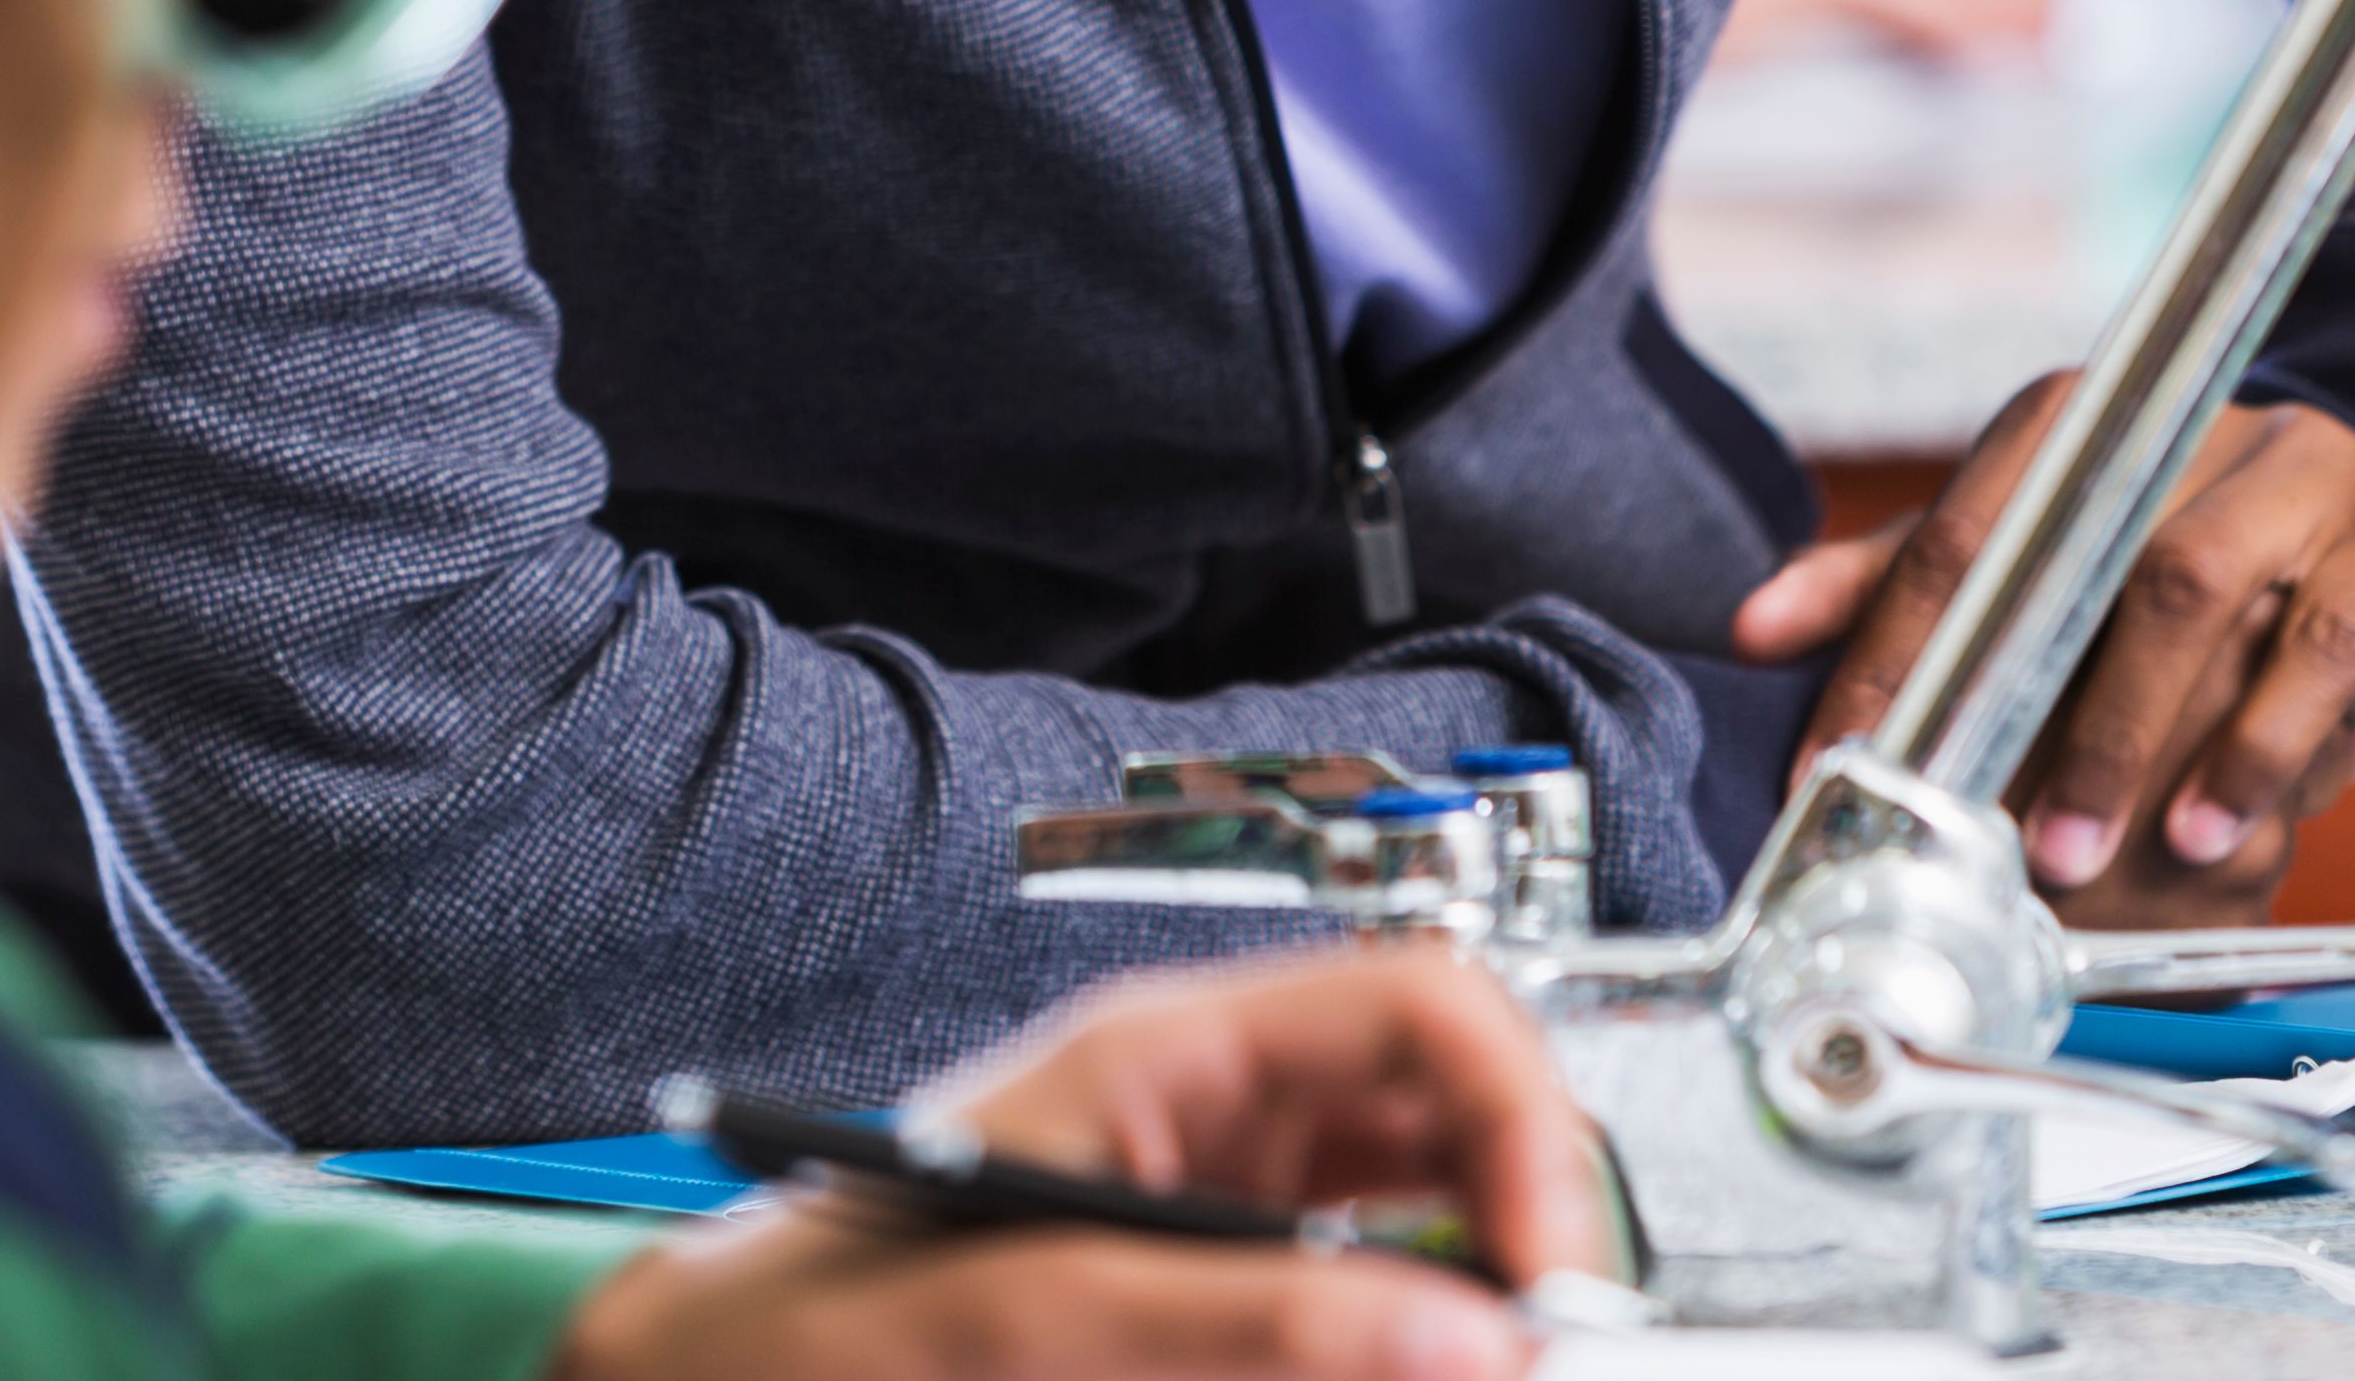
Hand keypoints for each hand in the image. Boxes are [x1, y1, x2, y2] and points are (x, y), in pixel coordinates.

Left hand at [548, 943, 1615, 1380]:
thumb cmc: (806, 1319)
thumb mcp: (1024, 1313)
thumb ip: (1242, 1326)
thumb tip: (1461, 1336)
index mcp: (1173, 1052)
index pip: (1423, 1010)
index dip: (1523, 1120)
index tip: (1548, 1272)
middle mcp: (1218, 1117)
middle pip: (1452, 1119)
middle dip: (1523, 1224)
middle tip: (1538, 1352)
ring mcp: (1220, 1215)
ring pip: (1423, 1230)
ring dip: (1468, 1304)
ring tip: (1480, 1370)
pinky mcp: (1206, 1306)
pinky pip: (1351, 1308)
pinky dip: (1395, 1346)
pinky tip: (1398, 1371)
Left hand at [1725, 377, 2354, 922]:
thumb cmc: (2193, 549)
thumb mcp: (2048, 560)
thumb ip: (1901, 583)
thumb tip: (1754, 628)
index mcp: (2085, 420)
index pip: (1967, 529)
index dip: (1894, 646)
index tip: (1845, 764)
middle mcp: (2192, 418)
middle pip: (2098, 562)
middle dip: (2056, 724)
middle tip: (2024, 855)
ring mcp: (2311, 459)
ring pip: (2211, 590)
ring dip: (2162, 740)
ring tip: (2130, 859)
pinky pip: (2337, 631)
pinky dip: (2277, 739)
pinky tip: (2234, 828)